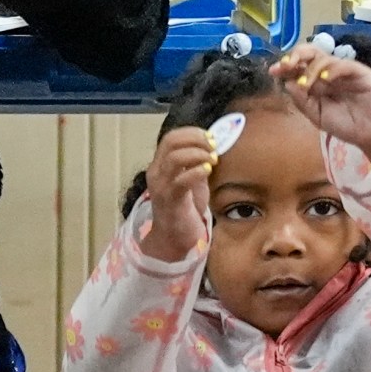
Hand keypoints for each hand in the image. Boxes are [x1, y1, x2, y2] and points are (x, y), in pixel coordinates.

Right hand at [141, 126, 215, 261]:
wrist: (174, 238)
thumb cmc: (185, 209)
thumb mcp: (192, 180)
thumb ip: (197, 163)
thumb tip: (212, 146)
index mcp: (160, 165)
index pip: (171, 137)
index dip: (192, 133)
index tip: (211, 138)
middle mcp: (156, 172)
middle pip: (171, 142)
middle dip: (196, 139)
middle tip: (213, 147)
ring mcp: (161, 186)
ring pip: (174, 158)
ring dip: (197, 154)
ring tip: (212, 160)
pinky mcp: (170, 201)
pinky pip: (181, 180)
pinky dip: (196, 172)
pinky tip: (207, 172)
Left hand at [272, 47, 370, 161]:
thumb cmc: (345, 125)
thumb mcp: (317, 116)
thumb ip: (302, 101)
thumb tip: (287, 83)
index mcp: (317, 82)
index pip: (300, 66)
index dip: (286, 66)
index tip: (274, 70)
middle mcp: (329, 73)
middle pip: (311, 53)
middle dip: (296, 55)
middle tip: (286, 65)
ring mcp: (344, 71)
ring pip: (324, 58)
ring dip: (311, 69)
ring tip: (307, 85)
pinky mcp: (360, 72)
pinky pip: (343, 65)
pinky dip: (331, 69)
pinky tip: (324, 80)